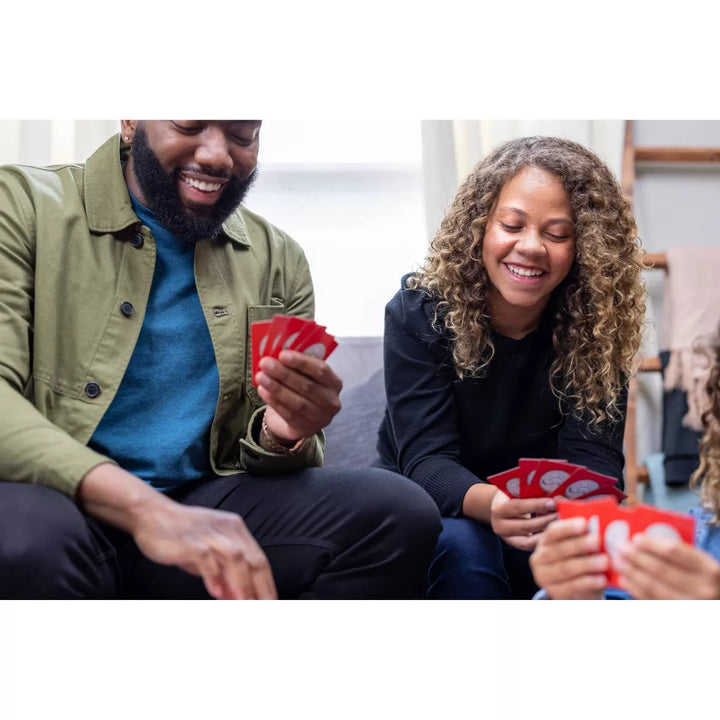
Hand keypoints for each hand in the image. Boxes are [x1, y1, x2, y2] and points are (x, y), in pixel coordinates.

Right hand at [131, 500, 277, 599]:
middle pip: (253, 559)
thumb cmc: (181, 535)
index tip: (271, 603)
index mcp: (235, 529)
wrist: (150, 514)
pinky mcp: (190, 540)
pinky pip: (207, 558)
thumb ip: (225, 572)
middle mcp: (227, 529)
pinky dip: (215, 576)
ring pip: (236, 557)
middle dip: (261, 587)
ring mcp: (209, 533)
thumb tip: (239, 595)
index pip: (259, 559)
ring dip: (243, 583)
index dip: (267, 583)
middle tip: (264, 609)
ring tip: (244, 604)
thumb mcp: (209, 554)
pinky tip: (217, 592)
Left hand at [256, 350, 341, 440]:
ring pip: (297, 402)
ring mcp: (320, 417)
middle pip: (307, 386)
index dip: (301, 362)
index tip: (283, 354)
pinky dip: (274, 401)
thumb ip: (297, 365)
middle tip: (266, 363)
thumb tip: (277, 353)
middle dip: (284, 374)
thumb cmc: (304, 389)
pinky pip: (288, 414)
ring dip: (277, 388)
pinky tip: (263, 391)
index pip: (321, 370)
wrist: (302, 418)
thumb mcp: (307, 376)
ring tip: (261, 377)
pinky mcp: (306, 428)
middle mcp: (331, 401)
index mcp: (334, 383)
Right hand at [490, 490, 557, 550]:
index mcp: (498, 507)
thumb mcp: (519, 490)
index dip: (536, 505)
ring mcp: (507, 538)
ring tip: (563, 524)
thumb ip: (535, 493)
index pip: (517, 506)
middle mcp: (499, 524)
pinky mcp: (516, 545)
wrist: (504, 507)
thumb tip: (558, 498)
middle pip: (525, 525)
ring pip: (530, 540)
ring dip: (548, 532)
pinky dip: (545, 541)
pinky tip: (557, 534)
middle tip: (562, 514)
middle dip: (547, 520)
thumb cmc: (515, 494)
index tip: (553, 503)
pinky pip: (532, 547)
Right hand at [529, 517, 608, 598]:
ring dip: (586, 564)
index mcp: (546, 541)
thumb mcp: (580, 548)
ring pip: (565, 568)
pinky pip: (571, 587)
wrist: (579, 588)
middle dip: (579, 544)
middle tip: (597, 540)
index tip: (584, 523)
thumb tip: (600, 527)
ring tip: (604, 561)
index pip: (553, 531)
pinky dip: (588, 582)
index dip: (568, 527)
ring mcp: (544, 576)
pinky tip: (602, 579)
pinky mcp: (554, 593)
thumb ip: (585, 537)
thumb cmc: (581, 560)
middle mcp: (540, 557)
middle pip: (559, 549)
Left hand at [615, 534, 719, 599]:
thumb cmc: (705, 580)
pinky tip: (625, 580)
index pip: (674, 552)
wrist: (716, 603)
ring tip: (618, 562)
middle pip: (660, 569)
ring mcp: (690, 606)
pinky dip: (635, 589)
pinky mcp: (678, 617)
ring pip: (654, 587)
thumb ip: (679, 554)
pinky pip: (652, 601)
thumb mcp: (701, 565)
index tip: (635, 538)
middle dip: (636, 557)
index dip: (651, 544)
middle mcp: (702, 589)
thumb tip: (642, 543)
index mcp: (709, 569)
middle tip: (620, 548)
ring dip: (632, 573)